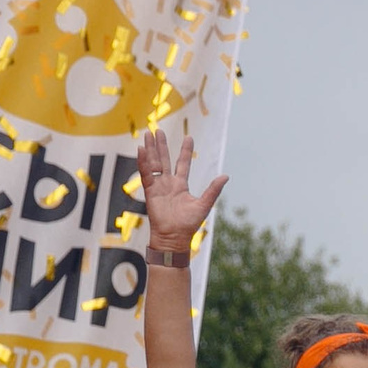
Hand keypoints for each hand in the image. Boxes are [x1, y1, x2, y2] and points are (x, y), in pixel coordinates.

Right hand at [136, 129, 225, 250]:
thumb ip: (213, 190)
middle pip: (164, 159)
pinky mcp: (149, 190)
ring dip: (151, 149)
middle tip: (158, 130)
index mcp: (181, 185)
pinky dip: (143, 161)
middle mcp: (168, 183)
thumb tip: (226, 176)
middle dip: (162, 145)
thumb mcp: (204, 204)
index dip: (185, 151)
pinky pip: (145, 173)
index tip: (188, 137)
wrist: (174, 237)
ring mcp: (158, 186)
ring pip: (153, 163)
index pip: (182, 164)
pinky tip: (141, 149)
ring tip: (148, 134)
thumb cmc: (188, 224)